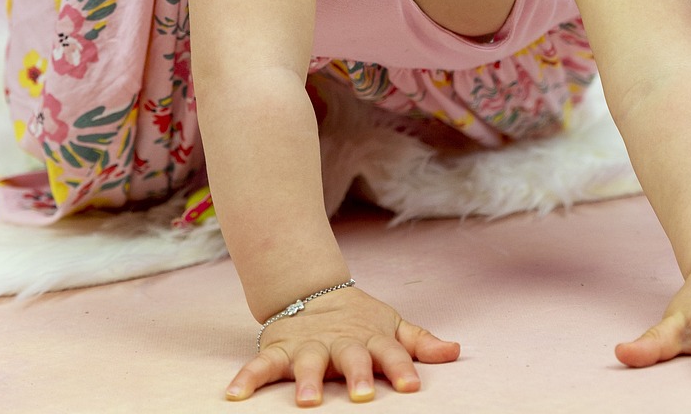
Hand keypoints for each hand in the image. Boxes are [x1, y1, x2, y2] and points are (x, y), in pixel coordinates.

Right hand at [226, 286, 460, 404]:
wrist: (311, 289)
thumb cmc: (360, 320)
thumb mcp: (391, 326)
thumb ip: (419, 342)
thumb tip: (456, 350)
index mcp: (370, 338)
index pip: (391, 353)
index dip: (402, 368)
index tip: (412, 386)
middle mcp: (340, 343)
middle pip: (351, 358)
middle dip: (357, 375)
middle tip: (362, 396)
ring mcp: (308, 345)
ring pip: (308, 362)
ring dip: (308, 380)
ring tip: (308, 401)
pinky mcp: (279, 348)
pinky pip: (261, 364)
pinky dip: (247, 377)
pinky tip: (234, 395)